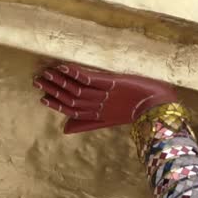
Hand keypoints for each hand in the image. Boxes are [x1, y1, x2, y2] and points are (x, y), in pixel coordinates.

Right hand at [33, 63, 176, 133]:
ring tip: (46, 72)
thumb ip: (89, 123)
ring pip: (78, 90)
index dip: (57, 104)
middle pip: (72, 99)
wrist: (161, 104)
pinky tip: (64, 67)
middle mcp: (100, 106)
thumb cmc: (140, 109)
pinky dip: (76, 73)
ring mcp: (106, 96)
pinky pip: (91, 80)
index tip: (42, 98)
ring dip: (61, 81)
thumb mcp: (111, 119)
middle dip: (54, 90)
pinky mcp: (113, 84)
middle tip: (37, 81)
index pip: (72, 110)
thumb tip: (65, 130)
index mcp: (100, 115)